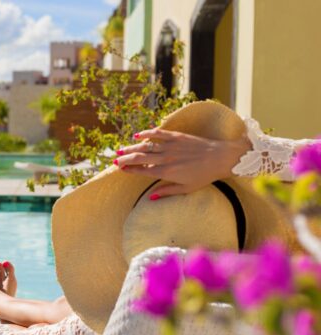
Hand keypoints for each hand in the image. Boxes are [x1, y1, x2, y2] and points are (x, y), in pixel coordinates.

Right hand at [114, 128, 251, 197]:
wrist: (222, 157)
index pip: (142, 170)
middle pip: (139, 158)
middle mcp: (166, 158)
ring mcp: (171, 146)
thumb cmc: (205, 175)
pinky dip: (146, 133)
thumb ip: (167, 192)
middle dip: (125, 159)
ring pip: (145, 146)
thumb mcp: (187, 188)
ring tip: (120, 150)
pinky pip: (157, 133)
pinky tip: (136, 135)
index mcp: (167, 172)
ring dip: (131, 148)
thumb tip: (150, 197)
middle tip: (115, 161)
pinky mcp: (177, 136)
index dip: (129, 170)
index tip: (120, 170)